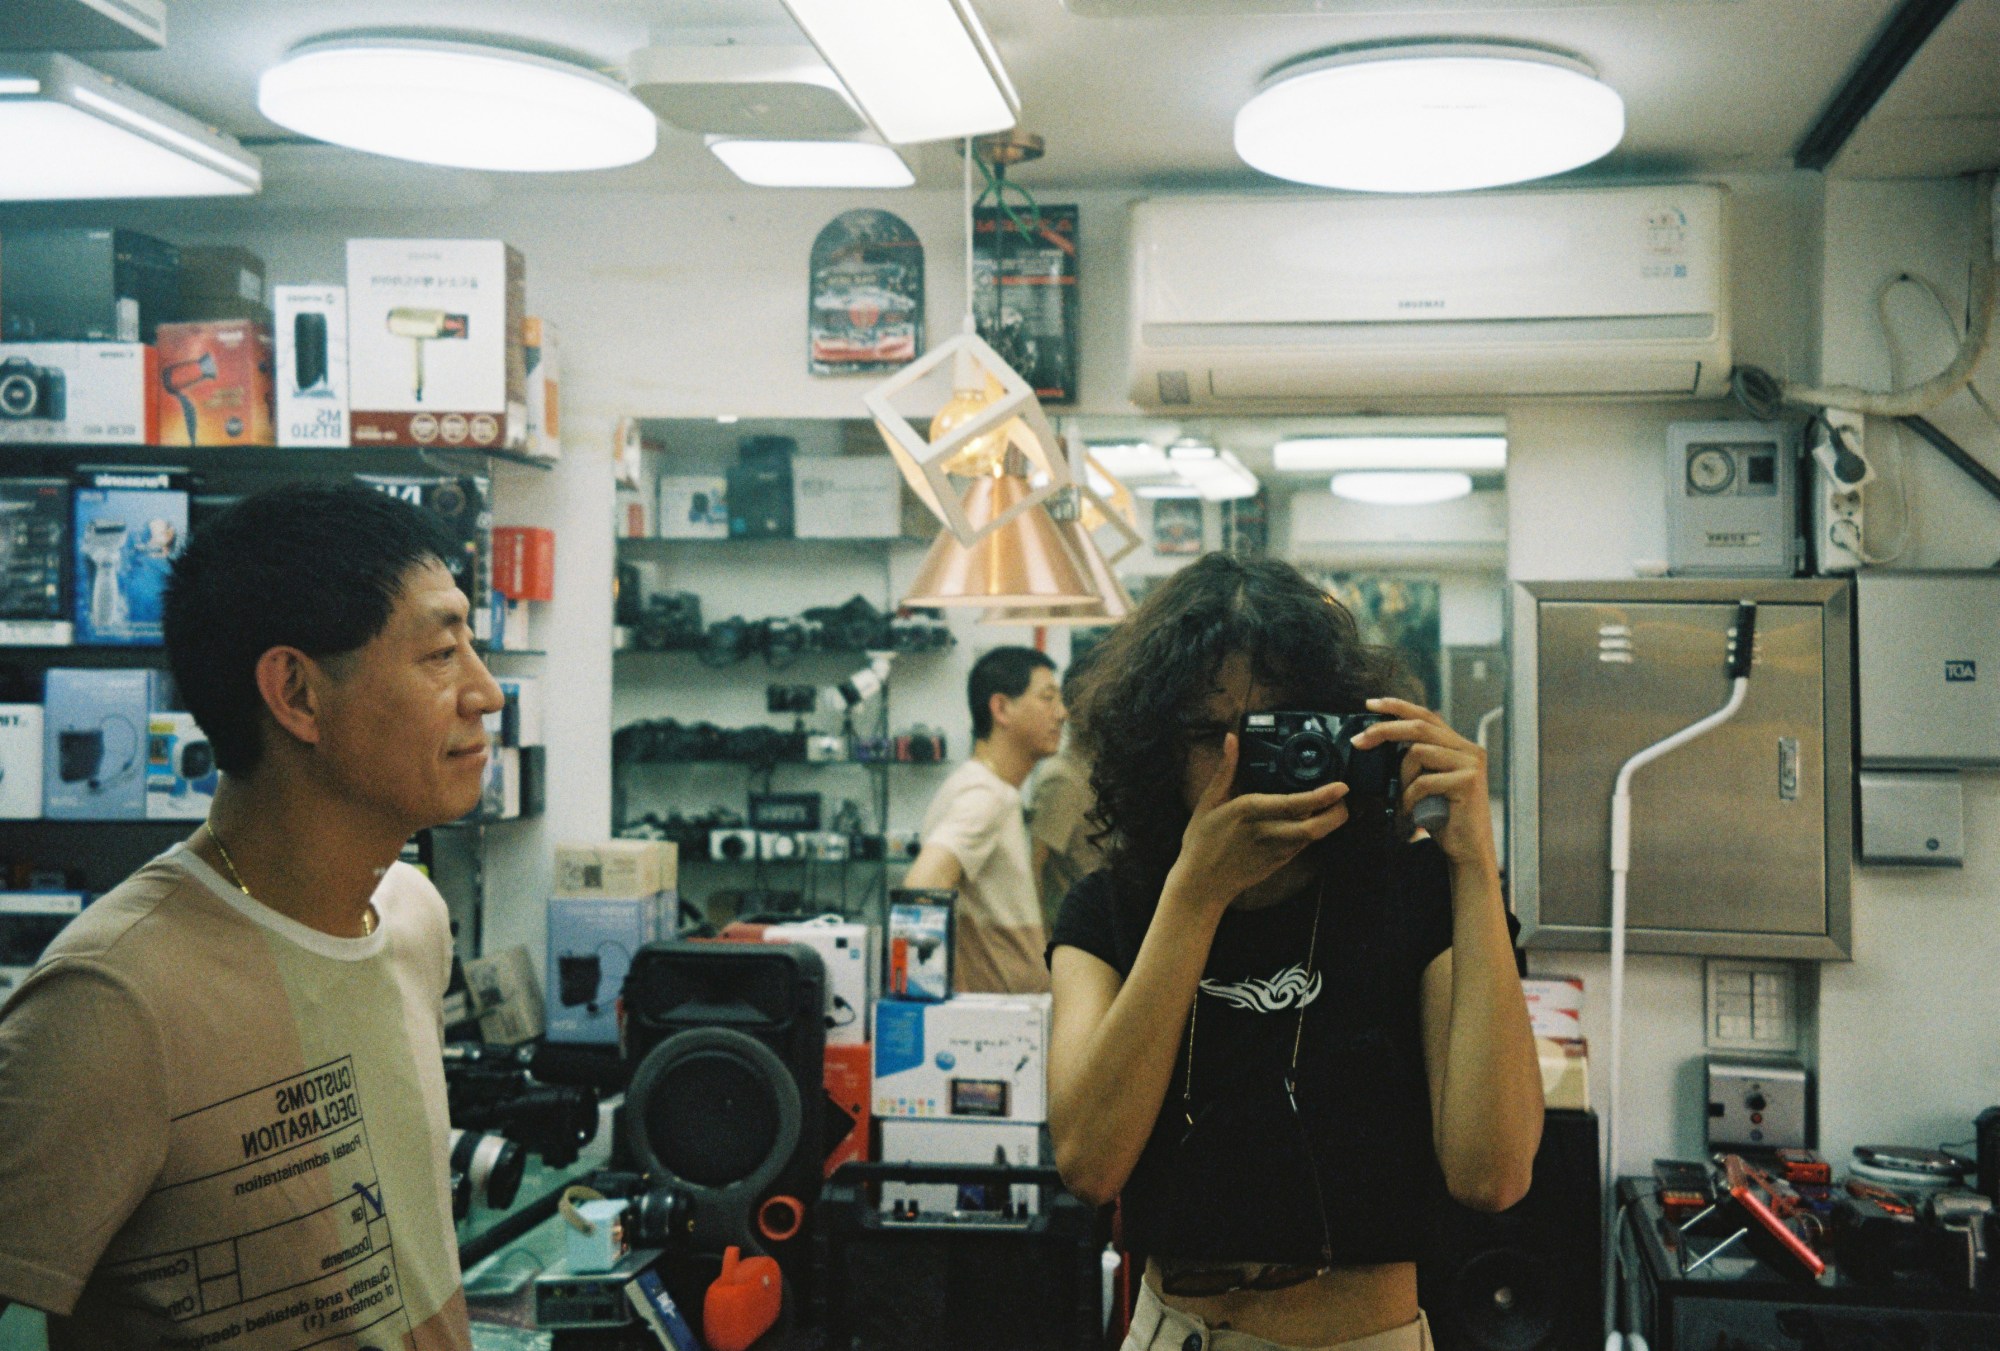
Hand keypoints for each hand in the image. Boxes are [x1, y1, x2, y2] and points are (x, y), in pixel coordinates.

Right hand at [1172, 732, 1349, 910]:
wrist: (1202, 883)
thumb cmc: (1202, 840)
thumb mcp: (1208, 801)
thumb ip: (1226, 769)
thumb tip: (1232, 739)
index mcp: (1249, 811)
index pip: (1294, 805)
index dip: (1322, 796)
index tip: (1341, 785)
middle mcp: (1267, 832)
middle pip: (1315, 827)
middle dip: (1338, 812)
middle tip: (1344, 795)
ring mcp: (1276, 851)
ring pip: (1315, 836)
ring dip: (1329, 821)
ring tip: (1335, 802)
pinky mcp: (1280, 862)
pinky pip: (1304, 844)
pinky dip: (1314, 830)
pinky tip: (1314, 818)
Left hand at [1351, 697, 1494, 866]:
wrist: (1467, 850)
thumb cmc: (1442, 818)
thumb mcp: (1426, 783)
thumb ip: (1415, 761)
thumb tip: (1379, 742)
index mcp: (1458, 746)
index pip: (1426, 716)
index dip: (1398, 707)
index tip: (1371, 704)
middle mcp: (1468, 749)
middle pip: (1419, 727)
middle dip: (1384, 731)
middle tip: (1359, 742)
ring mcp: (1470, 763)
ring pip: (1418, 753)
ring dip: (1401, 779)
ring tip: (1404, 802)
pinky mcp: (1468, 781)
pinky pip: (1423, 781)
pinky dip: (1410, 798)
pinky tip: (1413, 813)